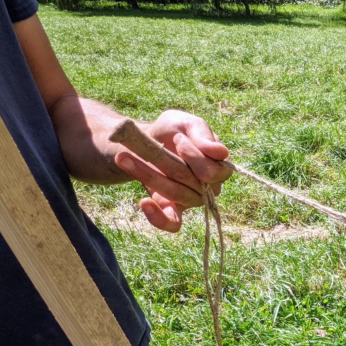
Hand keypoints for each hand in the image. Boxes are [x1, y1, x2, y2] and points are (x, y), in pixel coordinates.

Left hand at [114, 109, 232, 232]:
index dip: (195, 157)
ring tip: (124, 158)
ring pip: (177, 195)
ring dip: (149, 176)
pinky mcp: (173, 211)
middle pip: (194, 183)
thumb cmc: (171, 131)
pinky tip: (144, 202)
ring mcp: (191, 200)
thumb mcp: (185, 123)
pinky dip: (158, 217)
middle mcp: (209, 188)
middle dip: (167, 163)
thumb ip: (203, 134)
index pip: (214, 171)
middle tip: (145, 146)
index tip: (177, 139)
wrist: (146, 142)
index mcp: (218, 167)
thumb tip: (221, 152)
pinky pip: (172, 223)